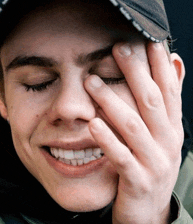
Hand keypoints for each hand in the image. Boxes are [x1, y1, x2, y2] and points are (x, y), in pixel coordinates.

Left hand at [84, 42, 184, 222]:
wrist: (148, 211)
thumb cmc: (149, 165)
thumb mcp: (161, 135)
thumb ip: (162, 105)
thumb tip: (173, 66)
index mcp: (172, 128)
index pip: (168, 89)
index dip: (159, 64)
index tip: (145, 40)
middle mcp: (168, 142)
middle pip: (152, 101)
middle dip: (136, 73)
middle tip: (118, 48)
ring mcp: (154, 162)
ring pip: (134, 126)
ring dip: (112, 102)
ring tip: (91, 82)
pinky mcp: (137, 181)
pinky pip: (121, 157)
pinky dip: (107, 140)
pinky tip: (92, 123)